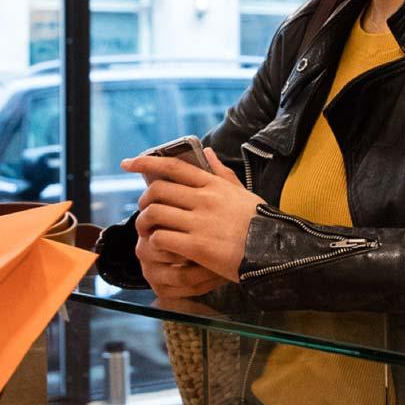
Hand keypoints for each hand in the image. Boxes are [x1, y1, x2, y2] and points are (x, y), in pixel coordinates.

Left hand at [121, 151, 262, 283]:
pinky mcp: (197, 246)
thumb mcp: (244, 192)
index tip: (127, 164)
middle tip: (143, 211)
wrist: (276, 253)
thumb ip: (223, 173)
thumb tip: (208, 151)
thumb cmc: (260, 224)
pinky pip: (161, 238)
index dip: (146, 163)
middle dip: (142, 201)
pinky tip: (159, 249)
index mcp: (213, 185)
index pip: (173, 167)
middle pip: (157, 190)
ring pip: (154, 214)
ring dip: (144, 223)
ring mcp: (199, 223)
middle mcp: (204, 200)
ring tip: (148, 232)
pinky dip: (154, 243)